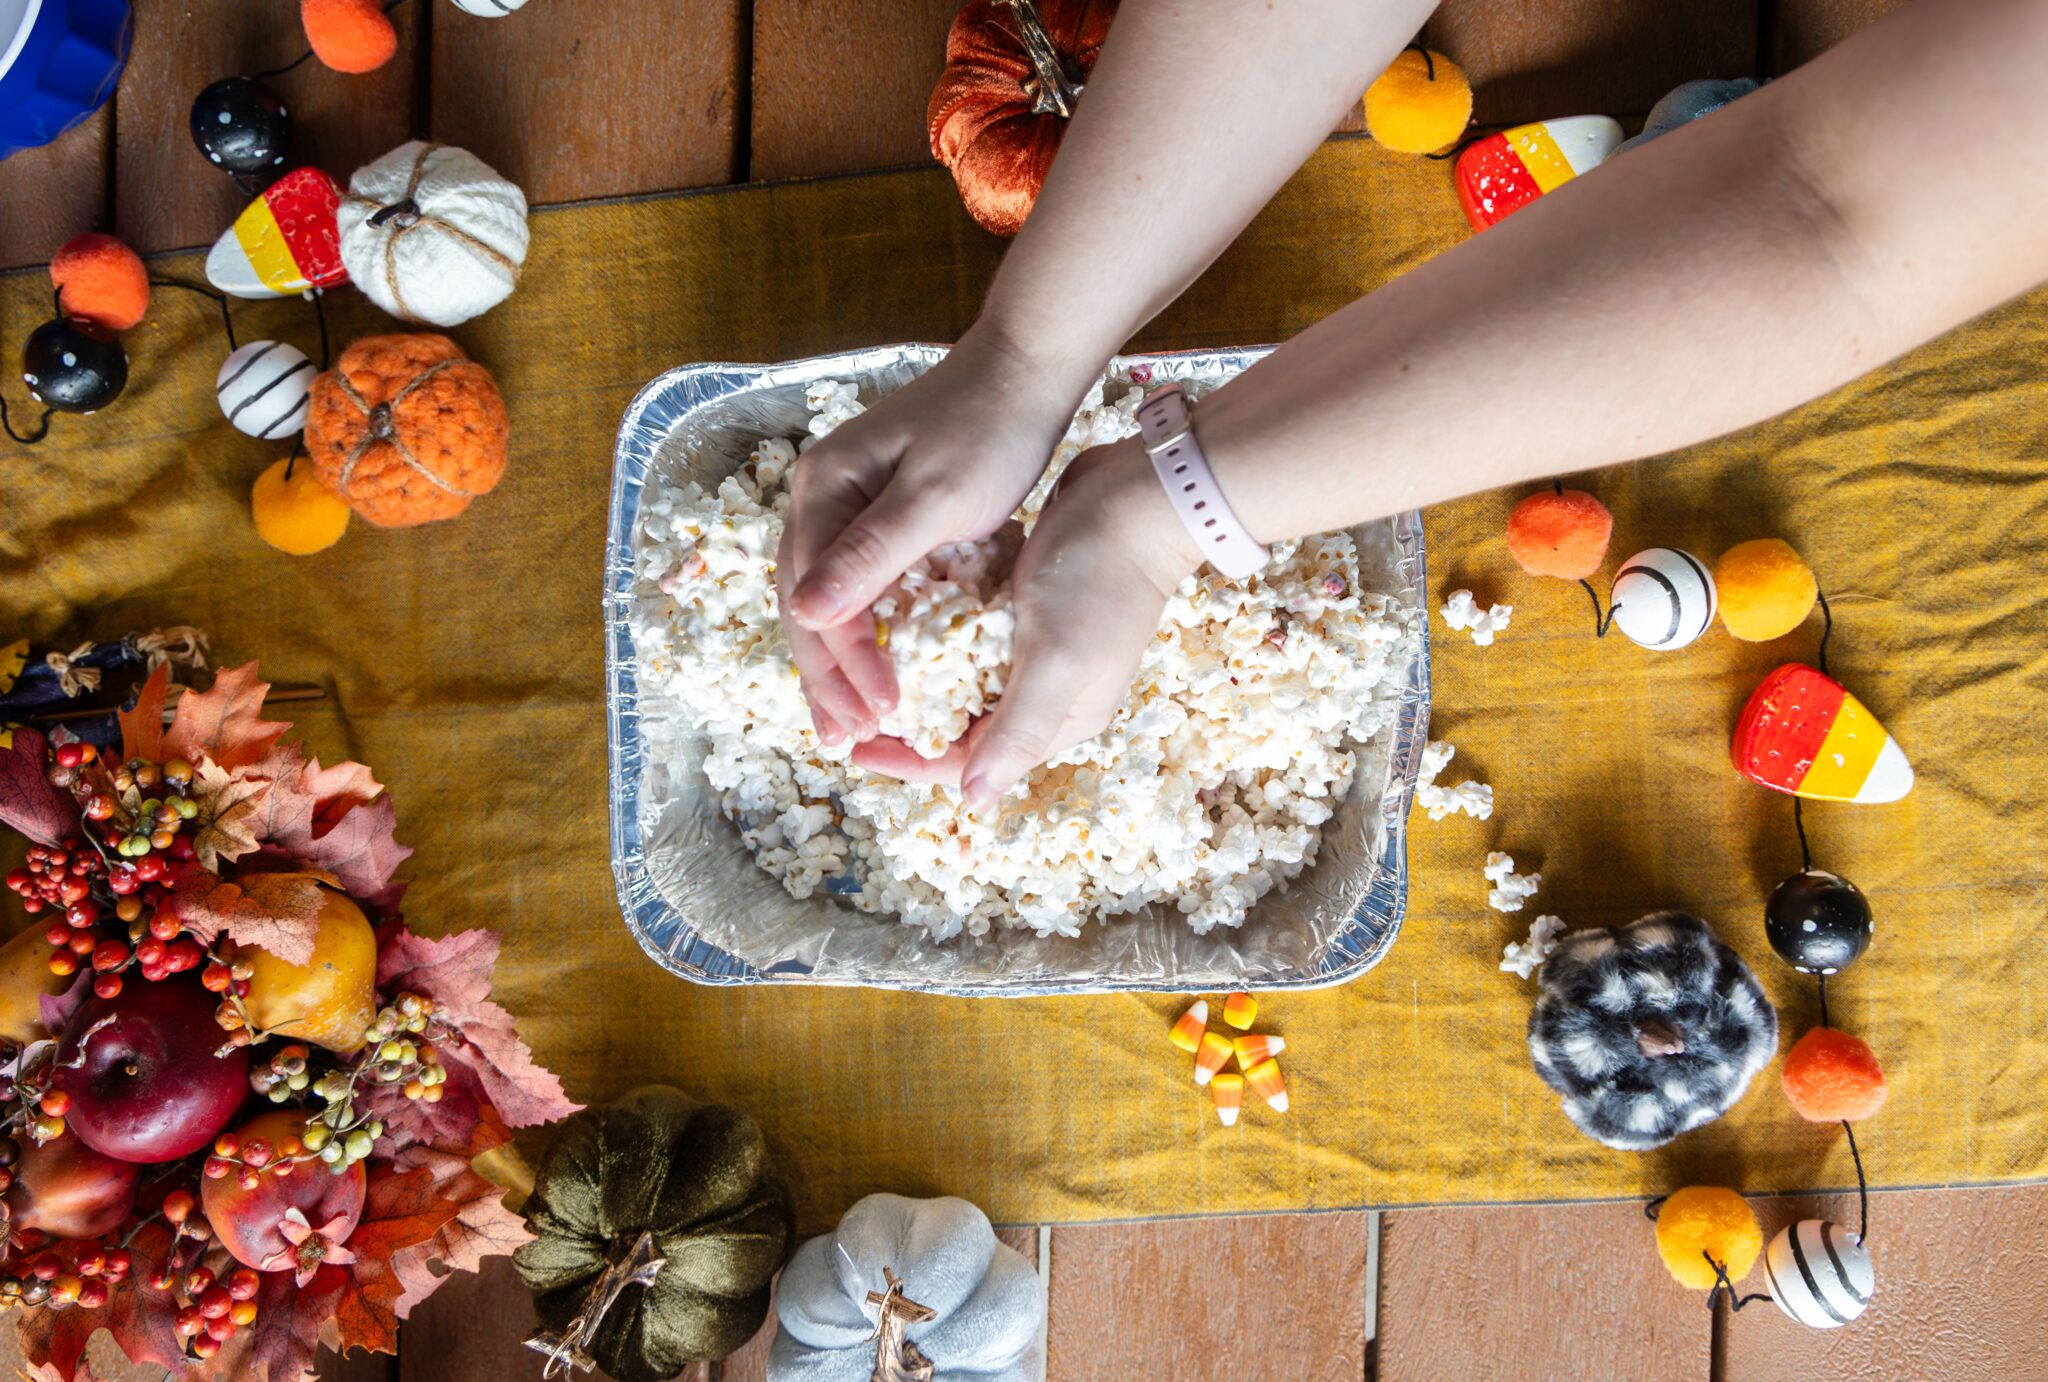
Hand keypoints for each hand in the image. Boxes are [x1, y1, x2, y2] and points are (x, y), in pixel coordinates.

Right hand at [776, 326, 1089, 744]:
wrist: (1026, 374)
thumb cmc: (989, 429)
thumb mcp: (935, 497)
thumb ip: (872, 555)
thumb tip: (806, 616)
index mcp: (824, 486)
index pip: (816, 592)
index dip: (845, 658)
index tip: (879, 708)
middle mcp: (821, 496)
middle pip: (805, 602)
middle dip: (825, 676)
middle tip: (844, 740)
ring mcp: (846, 506)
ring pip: (827, 602)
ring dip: (838, 665)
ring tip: (849, 726)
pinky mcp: (879, 517)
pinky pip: (858, 588)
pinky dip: (865, 636)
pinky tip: (876, 675)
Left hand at [852, 437, 1200, 806]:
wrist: (1141, 496)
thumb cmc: (1100, 576)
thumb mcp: (1057, 659)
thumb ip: (1016, 731)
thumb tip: (975, 802)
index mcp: (1061, 719)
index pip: (972, 761)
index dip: (909, 760)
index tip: (853, 746)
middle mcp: (1052, 695)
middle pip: (965, 727)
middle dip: (908, 723)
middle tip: (849, 706)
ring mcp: (1045, 652)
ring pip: (966, 683)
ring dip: (920, 679)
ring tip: (866, 665)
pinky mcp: (1035, 611)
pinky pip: (975, 640)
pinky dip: (940, 638)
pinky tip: (902, 620)